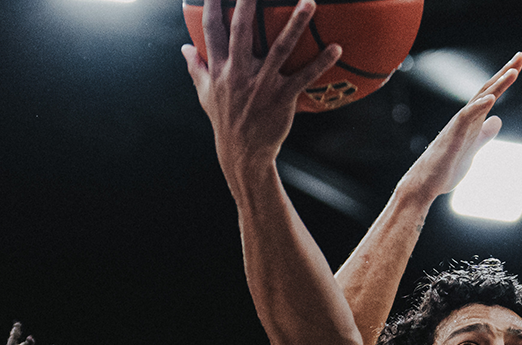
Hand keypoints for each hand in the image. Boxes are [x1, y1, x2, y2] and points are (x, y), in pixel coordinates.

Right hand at [182, 0, 342, 179]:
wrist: (243, 153)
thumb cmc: (225, 120)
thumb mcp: (205, 94)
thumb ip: (196, 67)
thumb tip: (184, 47)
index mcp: (219, 69)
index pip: (211, 30)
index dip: (211, 5)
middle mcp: (239, 74)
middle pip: (241, 31)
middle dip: (247, 4)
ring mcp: (261, 85)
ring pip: (280, 48)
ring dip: (296, 24)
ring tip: (309, 2)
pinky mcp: (282, 98)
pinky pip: (304, 77)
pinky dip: (320, 62)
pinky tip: (336, 48)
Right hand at [397, 53, 521, 201]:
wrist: (425, 184)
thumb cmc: (446, 167)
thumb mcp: (473, 147)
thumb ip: (485, 133)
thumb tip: (497, 119)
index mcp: (472, 120)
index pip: (491, 94)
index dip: (505, 79)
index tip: (518, 64)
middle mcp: (465, 117)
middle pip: (487, 89)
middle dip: (504, 73)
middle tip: (520, 56)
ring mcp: (458, 125)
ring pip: (479, 99)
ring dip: (496, 85)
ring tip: (513, 72)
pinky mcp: (452, 137)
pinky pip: (465, 118)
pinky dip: (478, 106)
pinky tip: (491, 98)